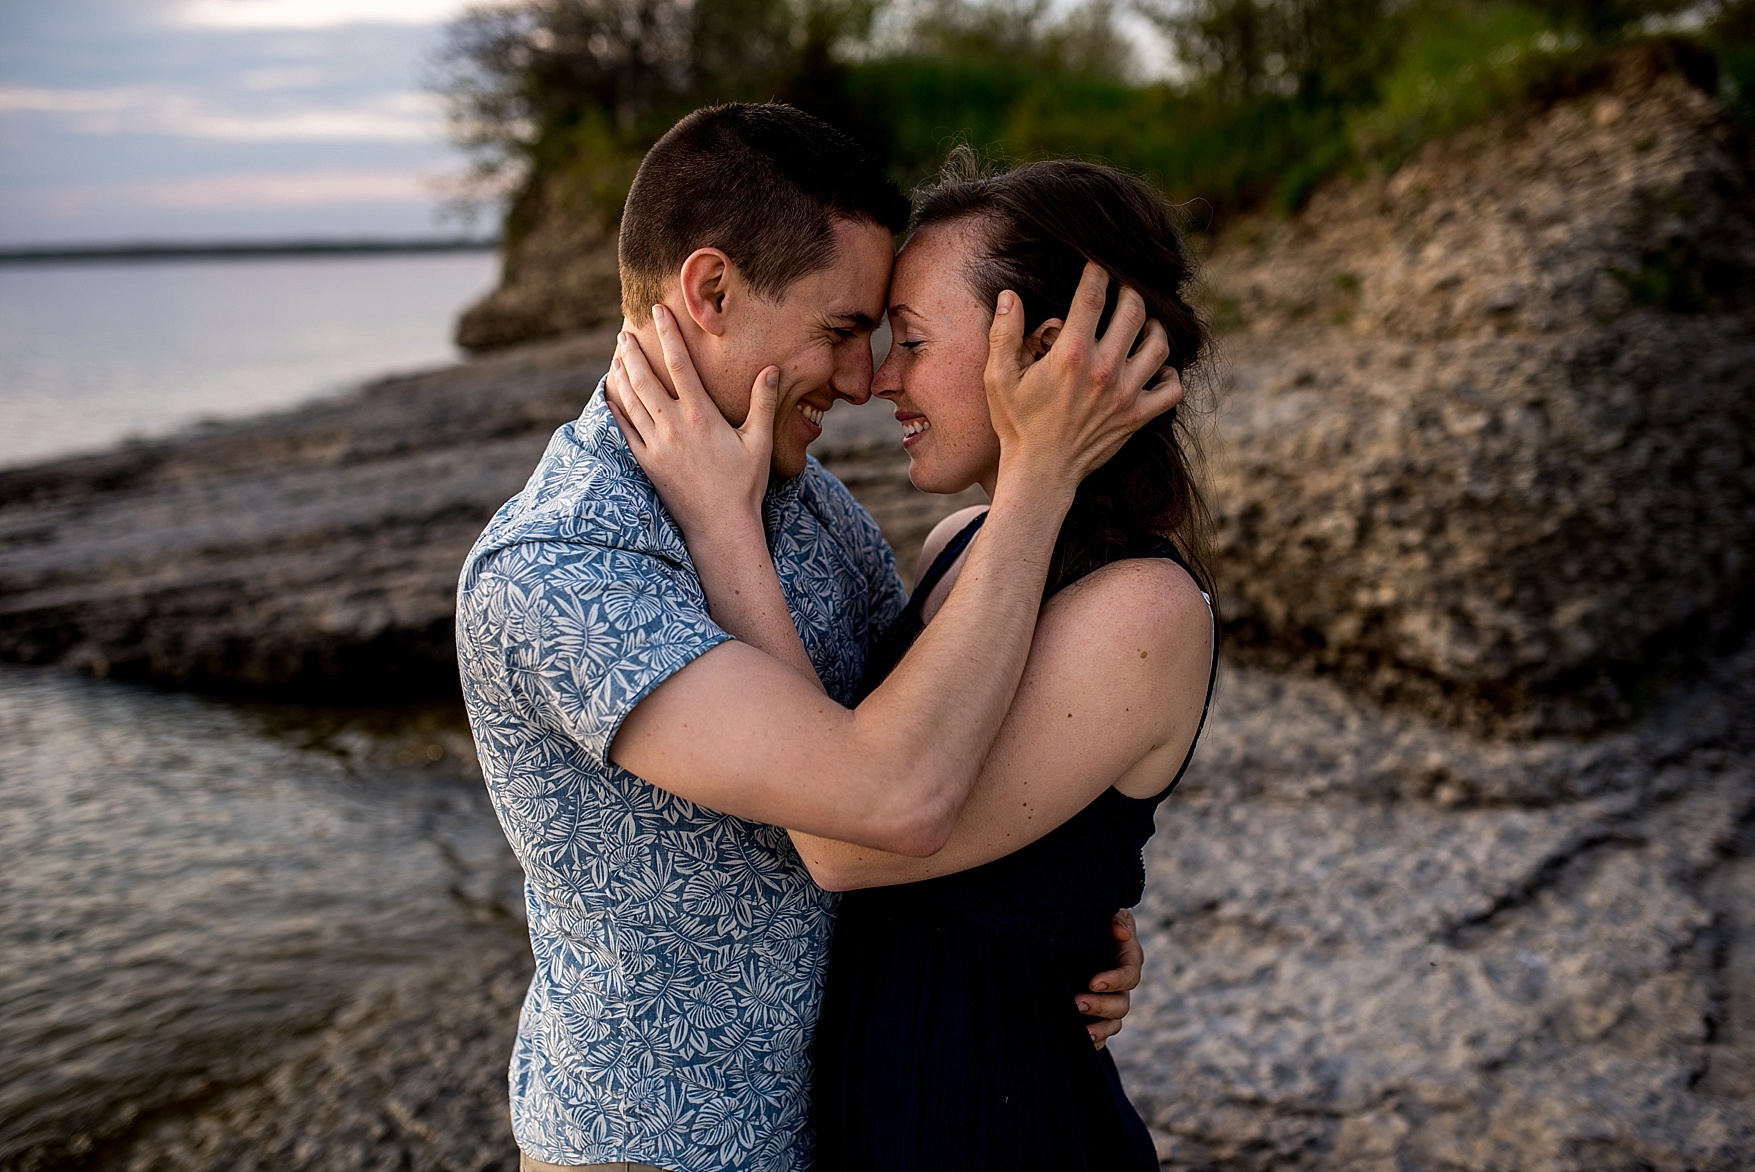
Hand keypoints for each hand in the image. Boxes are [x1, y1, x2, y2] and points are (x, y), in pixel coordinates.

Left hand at [605, 305, 778, 538]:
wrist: (720, 527)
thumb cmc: (745, 485)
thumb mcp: (760, 442)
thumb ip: (762, 403)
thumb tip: (771, 369)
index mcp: (701, 416)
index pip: (680, 365)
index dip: (668, 335)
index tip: (658, 313)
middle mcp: (673, 426)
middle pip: (645, 378)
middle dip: (633, 351)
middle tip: (625, 332)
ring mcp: (655, 445)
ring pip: (630, 400)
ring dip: (621, 374)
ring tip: (617, 356)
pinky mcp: (645, 462)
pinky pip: (623, 428)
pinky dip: (615, 407)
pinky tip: (610, 393)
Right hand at [984, 262, 1180, 497]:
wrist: (1041, 473)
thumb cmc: (1017, 424)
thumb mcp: (998, 378)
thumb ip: (1004, 333)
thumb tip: (1009, 295)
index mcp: (1071, 354)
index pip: (1093, 296)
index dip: (1098, 272)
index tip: (1098, 264)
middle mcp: (1104, 370)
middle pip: (1134, 312)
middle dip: (1130, 292)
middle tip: (1123, 289)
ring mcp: (1126, 394)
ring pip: (1159, 345)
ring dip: (1154, 328)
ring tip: (1143, 323)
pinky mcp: (1138, 417)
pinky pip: (1172, 388)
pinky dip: (1170, 375)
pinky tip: (1156, 368)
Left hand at [1079, 908, 1142, 1049]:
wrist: (1075, 926)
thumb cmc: (1093, 915)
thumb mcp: (1105, 909)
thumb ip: (1115, 919)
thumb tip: (1120, 933)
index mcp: (1127, 957)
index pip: (1129, 974)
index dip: (1115, 980)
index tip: (1093, 982)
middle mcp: (1120, 983)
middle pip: (1121, 1004)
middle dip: (1100, 1006)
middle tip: (1076, 1002)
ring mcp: (1109, 999)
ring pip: (1114, 1023)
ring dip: (1100, 1030)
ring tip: (1082, 1034)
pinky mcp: (1095, 1011)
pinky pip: (1102, 1032)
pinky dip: (1096, 1041)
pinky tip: (1083, 1044)